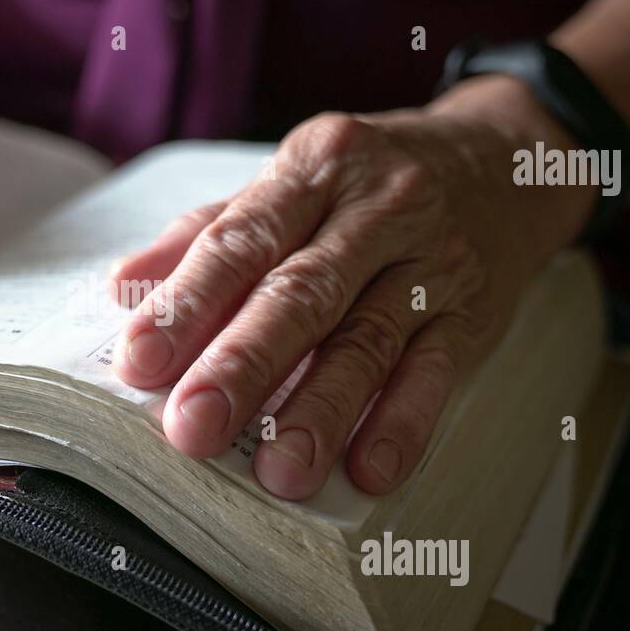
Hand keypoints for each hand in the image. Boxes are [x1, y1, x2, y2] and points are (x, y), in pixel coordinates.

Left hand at [110, 76, 593, 498]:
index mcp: (313, 168)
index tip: (138, 360)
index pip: (240, 239)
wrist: (506, 159)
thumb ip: (208, 233)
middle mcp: (375, 207)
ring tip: (278, 471)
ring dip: (320, 411)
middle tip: (194, 427)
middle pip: (301, 293)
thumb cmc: (371, 182)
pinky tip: (371, 469)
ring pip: (368, 340)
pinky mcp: (475, 310)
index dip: (186, 303)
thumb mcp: (294, 181)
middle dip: (243, 364)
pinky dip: (404, 421)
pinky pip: (437, 370)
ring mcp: (431, 260)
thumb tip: (123, 286)